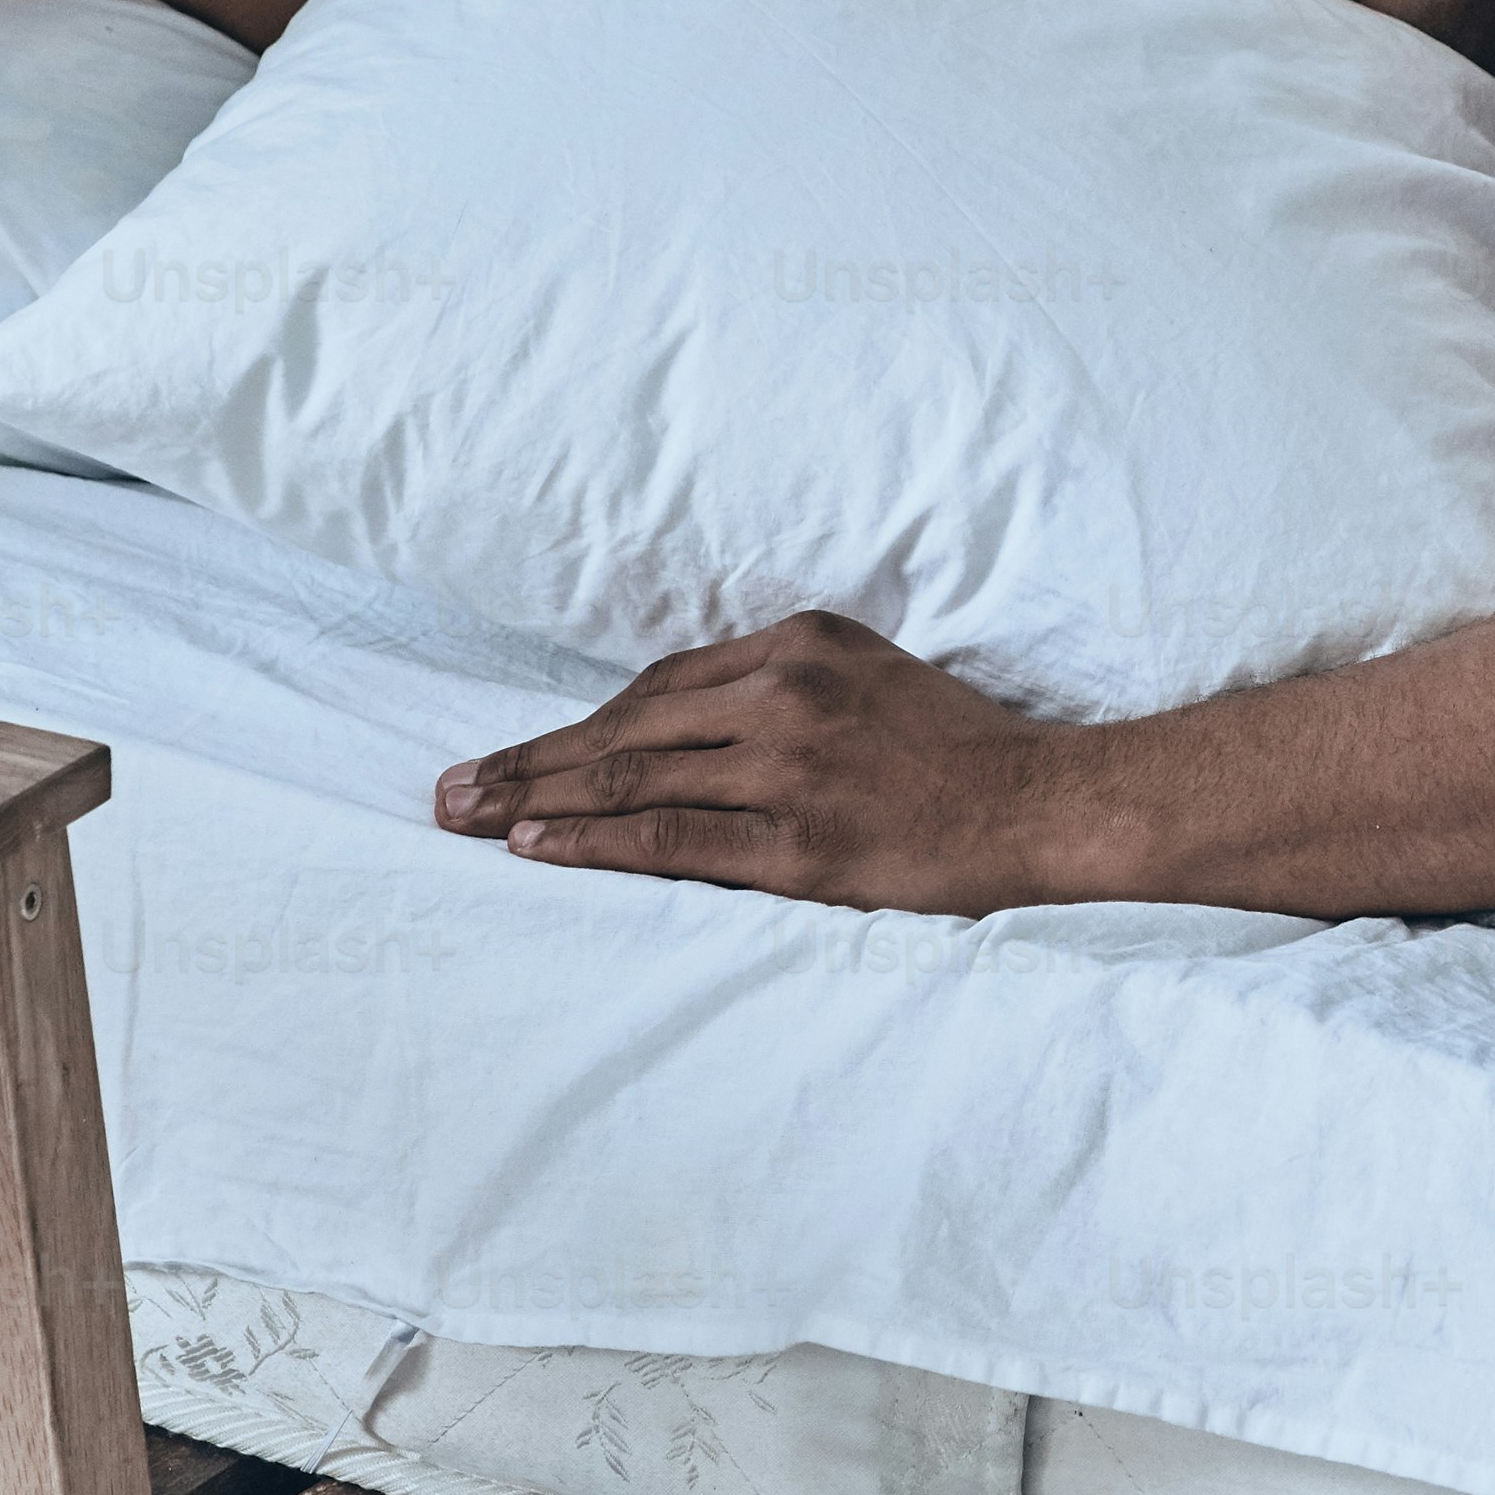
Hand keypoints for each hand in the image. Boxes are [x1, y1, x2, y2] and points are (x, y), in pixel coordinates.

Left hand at [435, 616, 1070, 909]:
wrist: (1045, 805)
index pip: (656, 686)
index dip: (575, 726)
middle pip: (624, 730)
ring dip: (536, 803)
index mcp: (798, 644)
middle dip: (526, 763)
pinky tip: (539, 850)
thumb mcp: (867, 676)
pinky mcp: (803, 845)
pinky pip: (675, 842)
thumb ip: (778, 685)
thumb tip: (673, 722)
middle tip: (449, 792)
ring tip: (470, 820)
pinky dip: (597, 845)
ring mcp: (792, 770)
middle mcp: (786, 696)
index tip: (513, 753)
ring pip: (633, 782)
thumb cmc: (959, 750)